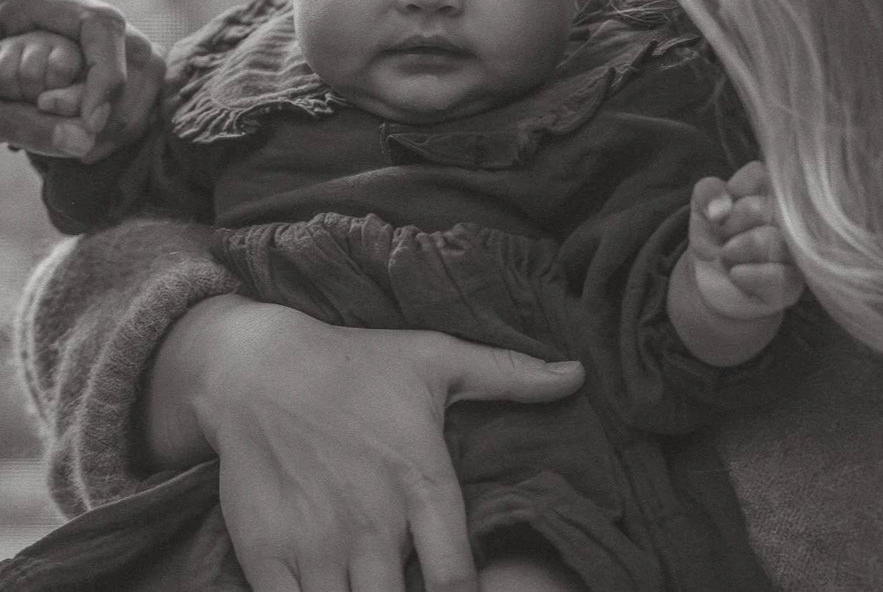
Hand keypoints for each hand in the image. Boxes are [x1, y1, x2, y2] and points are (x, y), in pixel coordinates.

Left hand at [0, 0, 163, 158]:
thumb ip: (20, 121)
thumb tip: (83, 143)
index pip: (101, 24)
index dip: (109, 76)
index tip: (91, 125)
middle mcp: (62, 5)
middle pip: (131, 43)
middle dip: (121, 101)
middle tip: (89, 147)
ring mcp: (75, 29)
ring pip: (139, 62)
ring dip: (125, 111)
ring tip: (87, 149)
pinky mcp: (82, 56)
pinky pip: (124, 79)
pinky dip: (115, 114)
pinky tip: (85, 141)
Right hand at [144, 297, 584, 591]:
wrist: (257, 367)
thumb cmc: (358, 363)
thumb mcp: (436, 359)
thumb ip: (509, 376)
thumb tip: (578, 375)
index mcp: (420, 480)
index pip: (457, 581)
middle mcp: (371, 522)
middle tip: (414, 585)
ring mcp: (316, 545)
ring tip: (378, 586)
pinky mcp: (267, 557)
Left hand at [688, 161, 804, 320]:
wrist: (715, 285)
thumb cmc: (715, 238)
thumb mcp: (703, 209)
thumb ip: (708, 192)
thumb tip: (720, 208)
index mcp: (771, 190)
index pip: (758, 174)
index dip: (734, 193)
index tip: (723, 212)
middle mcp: (791, 215)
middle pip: (765, 208)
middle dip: (733, 224)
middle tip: (723, 236)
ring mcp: (797, 249)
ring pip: (776, 241)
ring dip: (742, 248)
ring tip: (728, 256)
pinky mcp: (795, 282)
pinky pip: (780, 276)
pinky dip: (750, 275)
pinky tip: (737, 275)